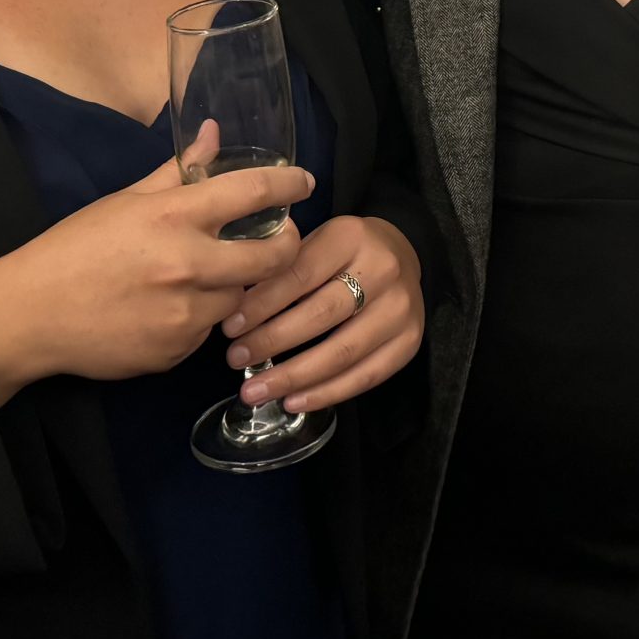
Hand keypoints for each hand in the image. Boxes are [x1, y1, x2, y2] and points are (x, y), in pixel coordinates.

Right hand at [0, 160, 310, 407]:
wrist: (29, 315)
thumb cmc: (73, 250)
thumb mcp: (125, 200)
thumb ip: (178, 171)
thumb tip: (214, 134)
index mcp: (173, 216)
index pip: (252, 192)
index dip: (288, 184)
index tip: (303, 181)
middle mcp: (188, 264)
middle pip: (272, 255)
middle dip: (285, 244)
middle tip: (280, 238)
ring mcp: (185, 313)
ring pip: (241, 297)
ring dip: (235, 285)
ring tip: (206, 275)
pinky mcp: (177, 350)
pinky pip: (208, 330)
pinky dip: (201, 316)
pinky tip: (171, 307)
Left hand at [221, 213, 424, 414]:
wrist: (402, 254)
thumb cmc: (342, 252)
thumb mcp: (313, 241)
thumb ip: (281, 269)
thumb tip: (233, 310)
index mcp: (350, 237)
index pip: (299, 275)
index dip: (262, 305)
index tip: (229, 328)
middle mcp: (382, 271)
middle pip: (321, 315)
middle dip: (272, 342)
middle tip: (236, 360)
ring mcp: (400, 309)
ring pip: (342, 351)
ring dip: (293, 376)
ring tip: (255, 390)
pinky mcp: (409, 341)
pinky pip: (365, 376)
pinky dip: (326, 393)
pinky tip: (294, 401)